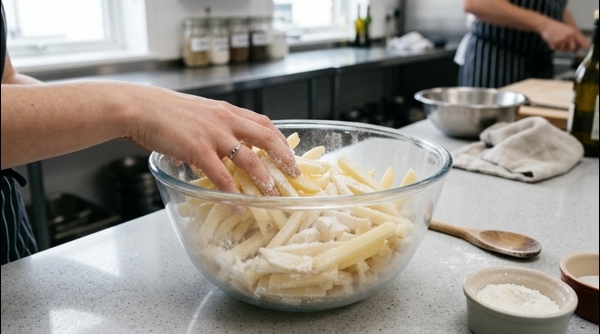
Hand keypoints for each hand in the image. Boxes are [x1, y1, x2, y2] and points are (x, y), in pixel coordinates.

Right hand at [124, 84, 300, 195]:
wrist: (138, 107)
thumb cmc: (162, 111)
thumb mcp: (197, 113)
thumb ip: (212, 129)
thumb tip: (217, 151)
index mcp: (226, 111)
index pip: (264, 123)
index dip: (280, 139)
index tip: (290, 153)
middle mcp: (225, 120)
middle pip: (266, 138)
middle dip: (284, 157)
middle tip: (295, 174)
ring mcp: (214, 135)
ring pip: (249, 158)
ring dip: (264, 178)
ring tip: (272, 193)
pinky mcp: (198, 149)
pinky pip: (222, 176)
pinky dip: (233, 194)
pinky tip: (239, 205)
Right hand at [540, 19, 589, 51]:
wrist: (546, 25)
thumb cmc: (556, 27)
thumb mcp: (568, 30)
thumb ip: (575, 37)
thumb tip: (580, 46)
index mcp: (574, 32)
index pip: (584, 42)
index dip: (584, 47)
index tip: (583, 49)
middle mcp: (569, 36)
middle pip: (573, 48)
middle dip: (568, 48)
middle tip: (565, 45)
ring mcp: (562, 39)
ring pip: (564, 50)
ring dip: (560, 47)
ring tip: (557, 40)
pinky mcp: (555, 43)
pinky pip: (556, 49)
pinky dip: (554, 46)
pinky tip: (553, 40)